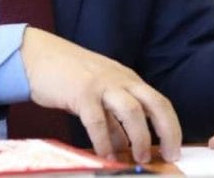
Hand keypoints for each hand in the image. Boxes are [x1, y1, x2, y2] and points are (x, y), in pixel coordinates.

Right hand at [20, 27, 181, 163]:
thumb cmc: (69, 76)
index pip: (160, 102)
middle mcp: (120, 79)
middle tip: (168, 155)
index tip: (174, 149)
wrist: (38, 55)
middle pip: (155, 104)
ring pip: (132, 112)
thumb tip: (125, 147)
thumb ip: (112, 118)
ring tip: (139, 158)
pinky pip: (98, 121)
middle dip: (167, 131)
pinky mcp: (81, 92)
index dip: (171, 127)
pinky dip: (104, 141)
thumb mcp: (98, 94)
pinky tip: (105, 154)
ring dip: (139, 138)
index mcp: (127, 79)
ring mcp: (101, 84)